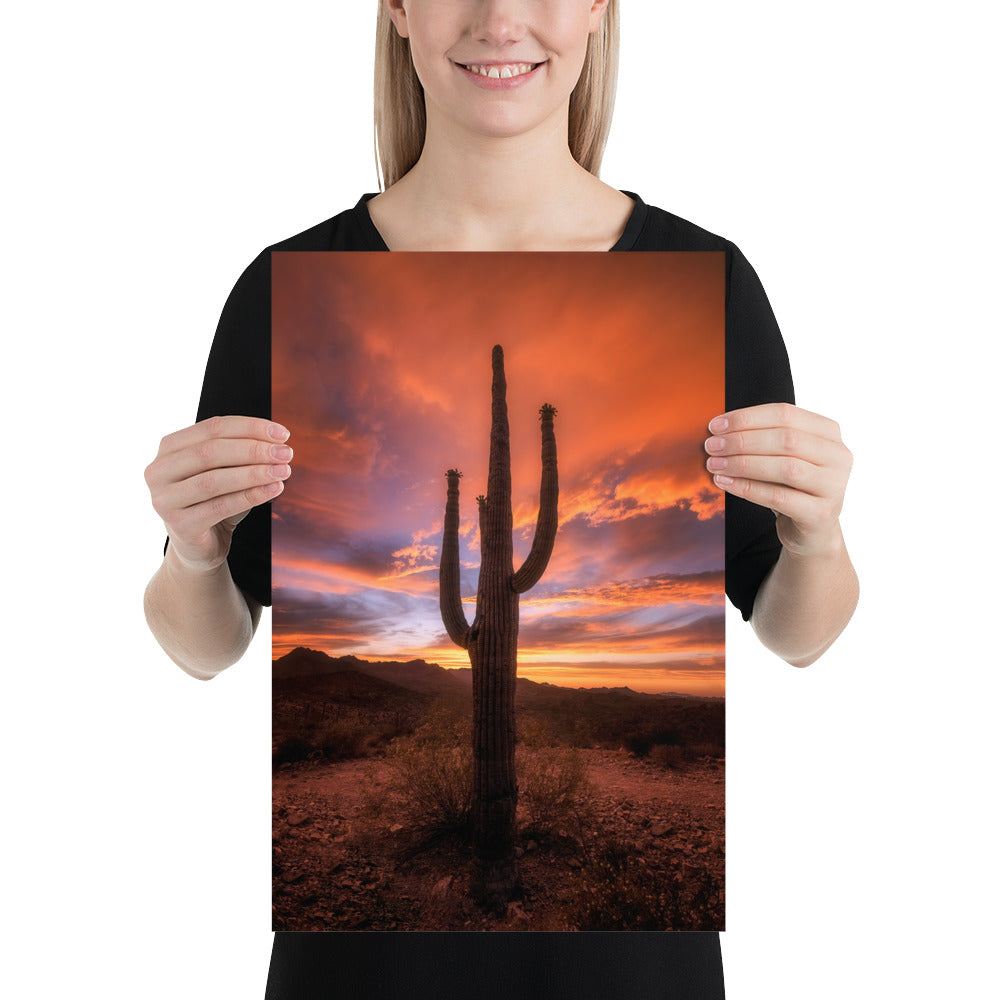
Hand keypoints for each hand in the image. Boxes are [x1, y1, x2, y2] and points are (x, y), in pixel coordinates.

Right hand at [145, 415, 291, 573]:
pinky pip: (220, 507)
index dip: (250, 427)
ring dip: (254, 473)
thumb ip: (244, 454)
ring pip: (214, 480)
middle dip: (253, 450)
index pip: (213, 427)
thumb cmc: (215, 500)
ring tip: (284, 471)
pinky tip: (274, 489)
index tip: (283, 434)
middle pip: (211, 452)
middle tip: (285, 453)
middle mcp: (159, 471)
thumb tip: (278, 443)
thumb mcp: (227, 472)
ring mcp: (164, 499)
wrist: (201, 546)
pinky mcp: (179, 525)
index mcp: (169, 448)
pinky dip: (250, 496)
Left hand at [704, 402, 852, 557]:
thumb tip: (718, 429)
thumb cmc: (791, 487)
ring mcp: (834, 486)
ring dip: (743, 464)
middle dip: (742, 441)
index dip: (747, 418)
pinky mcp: (821, 514)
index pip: (785, 414)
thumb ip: (761, 439)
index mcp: (829, 433)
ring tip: (714, 464)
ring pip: (785, 467)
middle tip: (711, 446)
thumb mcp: (780, 457)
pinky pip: (779, 497)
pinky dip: (748, 488)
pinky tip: (725, 483)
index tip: (715, 425)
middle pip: (786, 439)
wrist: (811, 532)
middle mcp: (838, 456)